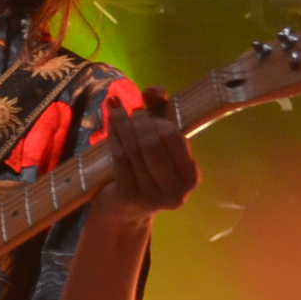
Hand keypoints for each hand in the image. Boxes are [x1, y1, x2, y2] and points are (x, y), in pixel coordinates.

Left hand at [89, 86, 198, 232]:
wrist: (122, 209)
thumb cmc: (144, 170)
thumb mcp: (157, 143)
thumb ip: (160, 113)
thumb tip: (154, 90)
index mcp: (191, 177)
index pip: (175, 139)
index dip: (158, 120)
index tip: (144, 108)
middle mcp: (176, 191)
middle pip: (153, 144)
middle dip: (139, 121)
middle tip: (128, 110)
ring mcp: (152, 197)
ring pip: (134, 150)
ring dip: (123, 125)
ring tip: (116, 110)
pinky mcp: (129, 197)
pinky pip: (119, 159)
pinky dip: (113, 138)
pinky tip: (110, 124)